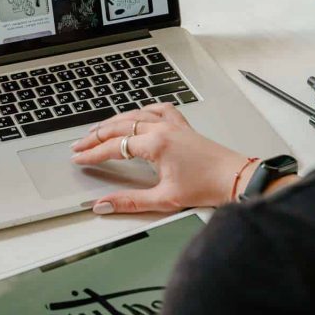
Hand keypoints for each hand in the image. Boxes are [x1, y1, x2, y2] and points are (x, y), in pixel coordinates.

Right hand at [70, 103, 256, 213]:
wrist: (234, 178)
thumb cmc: (206, 187)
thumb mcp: (164, 199)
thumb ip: (129, 202)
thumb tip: (104, 204)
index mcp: (156, 144)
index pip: (115, 147)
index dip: (93, 154)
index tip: (80, 159)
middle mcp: (163, 129)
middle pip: (119, 127)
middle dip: (96, 136)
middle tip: (80, 146)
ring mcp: (173, 124)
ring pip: (135, 115)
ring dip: (114, 122)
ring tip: (98, 130)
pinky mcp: (182, 126)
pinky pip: (158, 110)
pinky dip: (142, 110)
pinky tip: (137, 114)